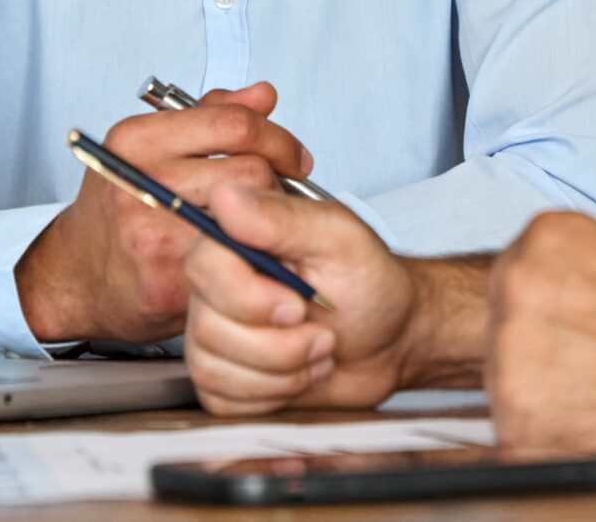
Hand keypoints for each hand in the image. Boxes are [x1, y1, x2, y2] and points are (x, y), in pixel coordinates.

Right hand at [16, 83, 311, 344]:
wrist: (76, 277)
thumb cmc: (117, 208)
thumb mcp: (150, 147)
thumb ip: (211, 115)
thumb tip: (264, 95)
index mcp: (136, 140)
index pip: (234, 123)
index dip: (278, 139)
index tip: (292, 156)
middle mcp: (141, 182)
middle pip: (250, 169)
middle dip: (279, 180)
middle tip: (283, 193)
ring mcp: (153, 233)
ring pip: (252, 216)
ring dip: (270, 219)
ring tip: (263, 221)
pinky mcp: (168, 282)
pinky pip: (239, 262)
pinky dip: (255, 256)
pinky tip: (248, 253)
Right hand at [183, 184, 483, 414]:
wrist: (390, 340)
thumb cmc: (370, 285)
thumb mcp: (340, 240)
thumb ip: (282, 218)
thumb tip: (226, 196)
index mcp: (240, 242)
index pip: (205, 266)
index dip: (249, 297)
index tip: (298, 305)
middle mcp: (218, 287)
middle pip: (208, 326)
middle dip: (279, 345)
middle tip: (323, 332)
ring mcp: (215, 334)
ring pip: (213, 368)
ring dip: (283, 370)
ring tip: (318, 349)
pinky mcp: (223, 377)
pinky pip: (222, 400)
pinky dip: (273, 395)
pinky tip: (300, 373)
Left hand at [488, 212, 595, 453]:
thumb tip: (593, 265)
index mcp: (543, 238)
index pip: (518, 271)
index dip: (545, 306)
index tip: (568, 327)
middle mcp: (515, 286)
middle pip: (502, 321)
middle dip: (535, 345)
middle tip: (582, 364)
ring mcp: (508, 353)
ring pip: (504, 376)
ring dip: (539, 391)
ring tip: (591, 396)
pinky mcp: (514, 417)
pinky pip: (515, 429)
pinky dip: (545, 436)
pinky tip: (586, 427)